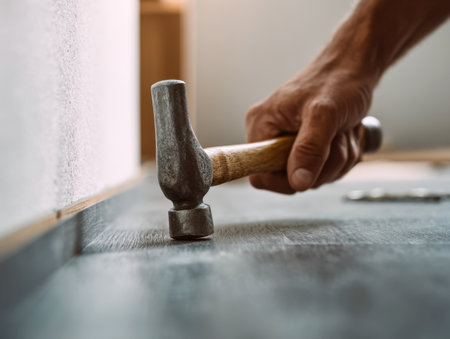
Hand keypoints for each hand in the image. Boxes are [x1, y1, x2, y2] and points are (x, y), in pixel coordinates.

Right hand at [245, 62, 374, 193]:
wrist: (355, 68)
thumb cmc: (337, 81)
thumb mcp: (324, 115)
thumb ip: (309, 150)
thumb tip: (297, 183)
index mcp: (261, 124)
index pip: (257, 172)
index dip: (283, 179)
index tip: (309, 168)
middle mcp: (270, 135)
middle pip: (289, 179)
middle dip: (321, 165)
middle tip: (335, 138)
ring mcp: (288, 143)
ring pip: (311, 177)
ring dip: (336, 159)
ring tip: (342, 132)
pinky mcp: (305, 147)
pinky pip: (323, 171)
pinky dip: (340, 157)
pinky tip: (344, 135)